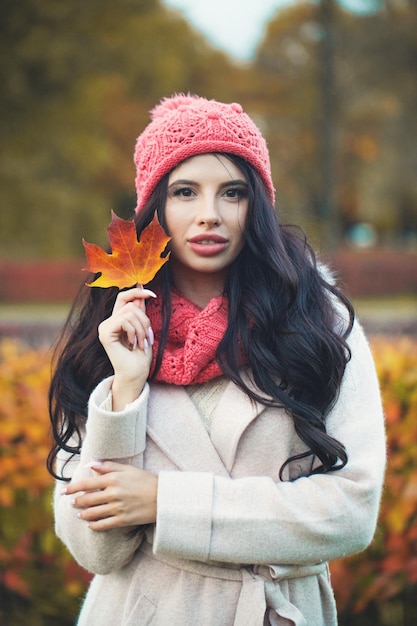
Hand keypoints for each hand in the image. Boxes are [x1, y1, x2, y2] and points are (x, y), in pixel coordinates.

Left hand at [62, 461, 157, 530]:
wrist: (163, 497)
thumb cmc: (146, 480)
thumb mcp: (128, 469)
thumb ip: (108, 466)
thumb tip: (91, 464)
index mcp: (113, 479)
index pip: (87, 483)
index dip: (73, 487)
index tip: (64, 490)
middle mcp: (113, 493)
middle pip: (87, 499)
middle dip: (76, 501)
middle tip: (71, 503)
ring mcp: (117, 508)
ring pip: (93, 513)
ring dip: (83, 514)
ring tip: (79, 514)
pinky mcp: (123, 520)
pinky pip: (103, 525)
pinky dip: (94, 525)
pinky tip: (91, 524)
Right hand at [98, 286, 155, 407]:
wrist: (136, 374)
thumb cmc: (141, 356)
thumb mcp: (144, 328)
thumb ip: (140, 310)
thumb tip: (140, 287)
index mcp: (116, 320)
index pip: (123, 297)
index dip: (137, 292)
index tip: (152, 294)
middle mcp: (108, 322)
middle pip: (130, 305)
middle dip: (145, 320)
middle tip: (148, 337)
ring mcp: (104, 328)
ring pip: (129, 313)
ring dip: (142, 329)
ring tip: (142, 343)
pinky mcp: (105, 334)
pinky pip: (124, 321)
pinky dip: (134, 332)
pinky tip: (133, 344)